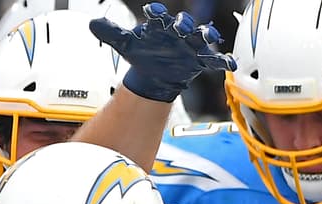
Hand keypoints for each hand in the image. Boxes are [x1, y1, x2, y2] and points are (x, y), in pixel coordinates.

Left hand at [90, 2, 235, 103]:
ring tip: (209, 36)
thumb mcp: (126, 45)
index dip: (155, 13)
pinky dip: (223, 61)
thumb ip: (111, 33)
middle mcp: (178, 32)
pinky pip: (214, 60)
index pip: (158, 16)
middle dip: (183, 23)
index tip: (149, 11)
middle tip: (180, 26)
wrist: (154, 74)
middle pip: (184, 23)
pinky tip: (229, 64)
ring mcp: (191, 45)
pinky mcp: (200, 60)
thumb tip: (92, 23)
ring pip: (202, 37)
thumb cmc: (144, 53)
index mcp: (161, 26)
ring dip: (206, 35)